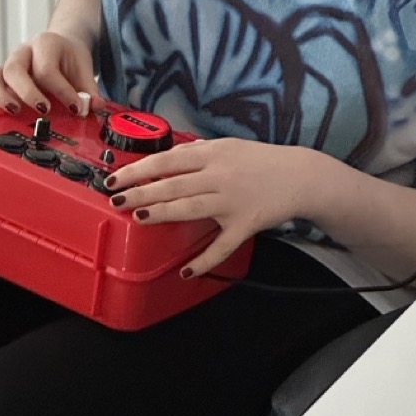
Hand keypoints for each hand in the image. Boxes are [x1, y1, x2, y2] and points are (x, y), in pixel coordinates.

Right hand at [0, 31, 98, 116]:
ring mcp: (8, 66)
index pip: (47, 69)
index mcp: (45, 44)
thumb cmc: (69, 58)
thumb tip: (95, 107)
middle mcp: (23, 53)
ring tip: (14, 112)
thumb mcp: (84, 70)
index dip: (61, 91)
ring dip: (1, 96)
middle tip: (43, 110)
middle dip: (28, 92)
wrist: (61, 46)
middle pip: (14, 69)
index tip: (75, 108)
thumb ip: (89, 90)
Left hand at [103, 138, 319, 276]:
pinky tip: (186, 270)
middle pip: (173, 184)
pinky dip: (204, 260)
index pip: (167, 161)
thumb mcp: (228, 145)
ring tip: (139, 217)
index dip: (139, 169)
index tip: (116, 178)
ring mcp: (231, 202)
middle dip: (141, 192)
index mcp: (213, 155)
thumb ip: (197, 152)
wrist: (300, 176)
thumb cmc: (260, 160)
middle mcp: (219, 177)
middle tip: (116, 199)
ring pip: (190, 208)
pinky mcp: (244, 225)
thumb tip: (166, 157)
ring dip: (163, 213)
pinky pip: (222, 246)